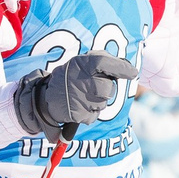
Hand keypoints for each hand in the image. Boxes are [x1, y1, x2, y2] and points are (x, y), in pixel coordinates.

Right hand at [13, 52, 137, 140]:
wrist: (45, 99)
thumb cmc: (70, 79)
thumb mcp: (81, 63)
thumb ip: (103, 62)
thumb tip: (128, 69)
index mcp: (80, 65)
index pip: (103, 63)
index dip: (120, 67)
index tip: (133, 72)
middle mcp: (79, 82)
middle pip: (107, 88)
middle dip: (105, 89)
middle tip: (92, 86)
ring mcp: (79, 100)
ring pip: (103, 103)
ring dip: (97, 101)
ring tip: (82, 96)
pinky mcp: (79, 115)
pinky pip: (95, 114)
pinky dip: (90, 112)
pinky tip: (80, 106)